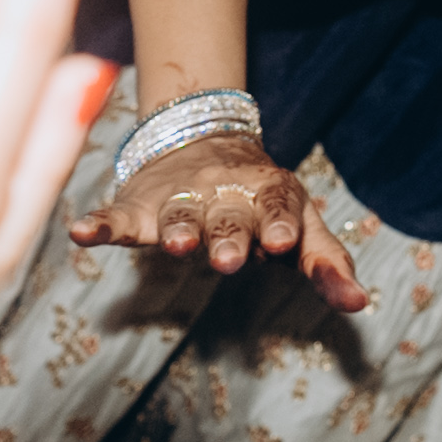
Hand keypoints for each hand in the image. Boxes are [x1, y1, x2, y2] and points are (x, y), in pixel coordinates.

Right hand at [67, 119, 364, 311]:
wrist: (204, 137)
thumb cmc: (262, 200)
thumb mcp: (302, 222)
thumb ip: (327, 263)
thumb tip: (360, 304)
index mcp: (268, 195)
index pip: (278, 211)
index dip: (280, 226)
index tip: (282, 242)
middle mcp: (223, 194)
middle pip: (227, 220)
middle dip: (228, 238)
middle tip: (227, 260)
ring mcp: (180, 199)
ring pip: (178, 216)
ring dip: (177, 229)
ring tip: (177, 245)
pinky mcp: (140, 207)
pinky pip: (117, 217)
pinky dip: (99, 224)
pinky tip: (81, 233)